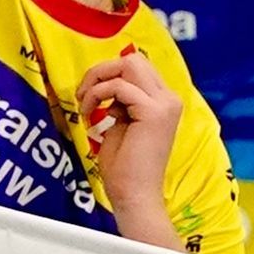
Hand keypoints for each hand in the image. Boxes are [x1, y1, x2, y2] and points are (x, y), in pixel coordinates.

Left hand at [77, 47, 182, 228]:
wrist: (134, 194)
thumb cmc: (125, 165)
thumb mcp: (122, 122)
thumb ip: (120, 99)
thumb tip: (106, 80)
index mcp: (164, 101)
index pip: (137, 67)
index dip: (109, 74)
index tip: (90, 94)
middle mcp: (169, 99)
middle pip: (133, 59)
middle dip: (102, 71)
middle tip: (84, 94)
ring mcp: (164, 104)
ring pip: (128, 64)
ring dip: (98, 80)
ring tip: (85, 104)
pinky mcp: (153, 112)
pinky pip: (119, 85)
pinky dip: (97, 94)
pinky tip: (89, 114)